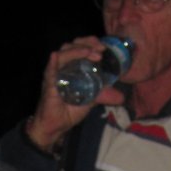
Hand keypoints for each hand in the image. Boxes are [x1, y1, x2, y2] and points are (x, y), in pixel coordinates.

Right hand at [26, 37, 124, 152]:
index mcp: (73, 67)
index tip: (104, 47)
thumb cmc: (70, 110)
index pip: (81, 47)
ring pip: (63, 53)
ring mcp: (55, 73)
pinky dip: (53, 61)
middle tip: (101, 49)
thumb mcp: (91, 100)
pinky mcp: (48, 83)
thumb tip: (121, 97)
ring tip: (90, 53)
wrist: (58, 126)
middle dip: (88, 43)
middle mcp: (64, 67)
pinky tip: (55, 56)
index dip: (92, 43)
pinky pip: (49, 69)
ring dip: (77, 51)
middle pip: (72, 45)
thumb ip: (103, 94)